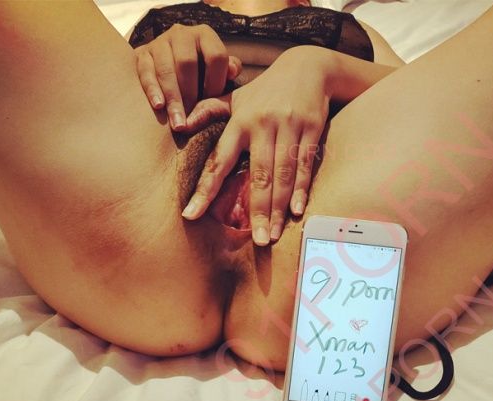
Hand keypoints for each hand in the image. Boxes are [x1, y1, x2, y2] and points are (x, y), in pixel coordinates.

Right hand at [134, 23, 241, 129]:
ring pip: (166, 69)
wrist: (168, 62)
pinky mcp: (142, 53)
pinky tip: (159, 107)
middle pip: (187, 62)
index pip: (216, 56)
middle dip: (190, 94)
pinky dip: (153, 91)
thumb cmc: (200, 70)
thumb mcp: (217, 68)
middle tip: (191, 118)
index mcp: (205, 35)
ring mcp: (160, 41)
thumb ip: (228, 69)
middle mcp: (182, 34)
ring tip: (177, 122)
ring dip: (172, 99)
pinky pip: (146, 72)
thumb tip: (233, 71)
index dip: (216, 82)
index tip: (212, 103)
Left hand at [181, 47, 329, 244]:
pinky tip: (296, 212)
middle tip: (257, 241)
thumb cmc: (265, 90)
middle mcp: (262, 125)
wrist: (307, 67)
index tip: (191, 216)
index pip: (219, 162)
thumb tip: (180, 125)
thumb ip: (209, 112)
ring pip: (282, 175)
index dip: (205, 190)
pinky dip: (301, 189)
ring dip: (278, 208)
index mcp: (239, 122)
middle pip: (259, 176)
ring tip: (273, 235)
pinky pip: (305, 165)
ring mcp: (289, 128)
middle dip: (257, 210)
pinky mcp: (311, 130)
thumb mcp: (236, 98)